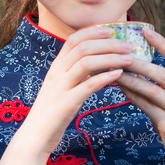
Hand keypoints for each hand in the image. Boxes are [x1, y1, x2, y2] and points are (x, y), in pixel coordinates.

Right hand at [19, 25, 135, 156]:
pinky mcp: (66, 103)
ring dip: (111, 58)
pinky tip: (118, 75)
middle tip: (129, 46)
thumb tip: (97, 64)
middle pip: (83, 48)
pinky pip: (88, 85)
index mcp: (56, 67)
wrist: (35, 135)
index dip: (94, 32)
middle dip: (108, 43)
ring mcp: (60, 87)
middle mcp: (56, 73)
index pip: (73, 39)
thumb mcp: (62, 87)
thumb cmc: (52, 112)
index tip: (112, 29)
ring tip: (129, 59)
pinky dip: (105, 78)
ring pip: (86, 62)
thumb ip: (75, 74)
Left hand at [114, 28, 164, 164]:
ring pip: (152, 89)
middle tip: (118, 51)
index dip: (161, 43)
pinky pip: (147, 106)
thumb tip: (133, 65)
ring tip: (113, 70)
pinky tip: (119, 88)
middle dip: (139, 61)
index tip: (145, 30)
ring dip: (131, 79)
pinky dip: (132, 96)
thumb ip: (161, 85)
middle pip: (162, 73)